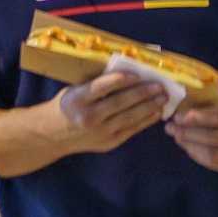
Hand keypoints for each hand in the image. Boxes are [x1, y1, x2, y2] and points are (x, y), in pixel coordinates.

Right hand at [51, 64, 171, 153]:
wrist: (54, 134)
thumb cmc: (68, 106)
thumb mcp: (74, 91)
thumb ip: (95, 86)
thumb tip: (126, 75)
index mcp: (77, 99)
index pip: (101, 87)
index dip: (120, 80)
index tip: (137, 74)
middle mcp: (88, 116)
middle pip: (119, 102)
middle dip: (142, 93)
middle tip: (159, 86)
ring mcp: (100, 131)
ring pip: (129, 117)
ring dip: (149, 106)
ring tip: (163, 98)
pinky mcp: (109, 142)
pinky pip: (131, 129)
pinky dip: (145, 121)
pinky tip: (156, 113)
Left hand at [164, 98, 217, 178]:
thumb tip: (194, 101)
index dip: (197, 118)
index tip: (178, 116)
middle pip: (213, 139)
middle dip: (187, 133)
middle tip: (170, 128)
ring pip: (214, 156)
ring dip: (191, 147)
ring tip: (177, 138)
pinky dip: (202, 158)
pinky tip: (191, 150)